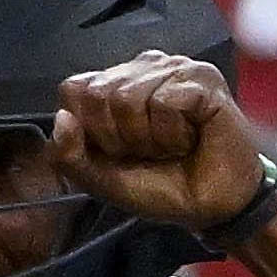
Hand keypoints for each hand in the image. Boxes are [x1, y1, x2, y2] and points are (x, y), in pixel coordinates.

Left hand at [51, 50, 273, 237]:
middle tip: (152, 152)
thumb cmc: (164, 188)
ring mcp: (174, 69)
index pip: (75, 90)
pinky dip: (174, 134)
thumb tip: (62, 117)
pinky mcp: (203, 78)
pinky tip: (192, 139)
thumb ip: (67, 154)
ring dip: (150, 139)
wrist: (214, 208)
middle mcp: (141, 68)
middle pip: (99, 94)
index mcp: (114, 83)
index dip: (92, 130)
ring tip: (174, 147)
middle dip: (121, 138)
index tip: (121, 151)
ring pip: (129, 97)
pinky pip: (165, 102)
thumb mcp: (101, 179)